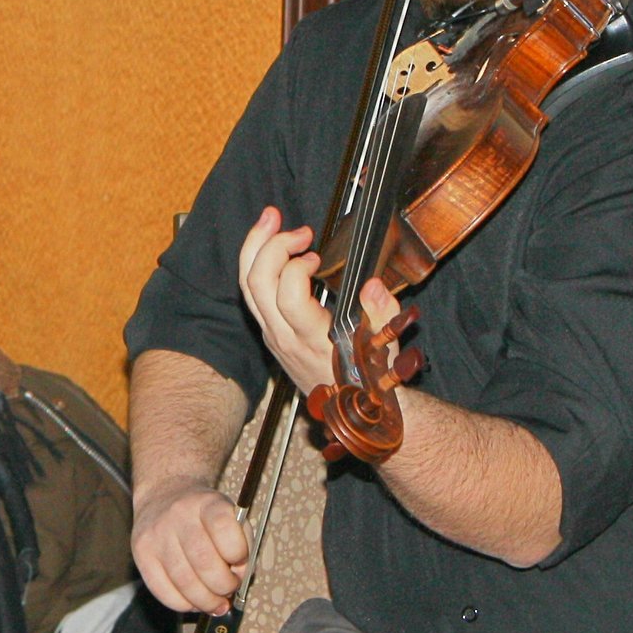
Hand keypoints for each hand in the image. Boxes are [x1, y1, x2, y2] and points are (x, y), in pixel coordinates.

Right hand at [131, 483, 249, 615]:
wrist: (163, 497)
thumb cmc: (204, 516)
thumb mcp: (230, 516)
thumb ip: (242, 544)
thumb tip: (237, 578)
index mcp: (207, 503)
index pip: (224, 528)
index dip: (238, 553)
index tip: (241, 563)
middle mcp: (178, 515)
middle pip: (204, 562)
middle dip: (223, 586)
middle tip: (229, 589)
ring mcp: (156, 535)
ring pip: (184, 582)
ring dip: (206, 601)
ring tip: (215, 602)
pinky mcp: (141, 553)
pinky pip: (163, 592)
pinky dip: (184, 604)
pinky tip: (194, 601)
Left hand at [237, 206, 399, 394]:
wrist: (353, 411)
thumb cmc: (369, 377)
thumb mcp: (385, 347)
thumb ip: (382, 315)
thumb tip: (373, 286)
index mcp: (311, 340)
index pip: (287, 297)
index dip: (296, 268)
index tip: (315, 257)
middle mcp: (284, 337)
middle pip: (256, 284)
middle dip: (269, 244)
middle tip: (296, 227)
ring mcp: (272, 335)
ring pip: (247, 287)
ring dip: (256, 248)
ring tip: (272, 220)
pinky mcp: (269, 331)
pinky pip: (251, 294)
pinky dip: (257, 264)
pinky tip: (272, 246)